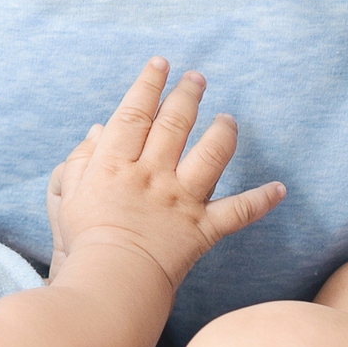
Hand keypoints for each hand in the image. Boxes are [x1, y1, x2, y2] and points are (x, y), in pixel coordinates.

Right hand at [47, 58, 284, 290]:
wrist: (111, 282)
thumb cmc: (84, 240)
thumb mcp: (68, 194)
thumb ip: (81, 159)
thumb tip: (98, 130)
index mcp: (115, 163)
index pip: (134, 112)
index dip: (148, 84)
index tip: (161, 64)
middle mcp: (151, 174)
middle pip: (174, 123)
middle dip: (187, 95)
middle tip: (197, 78)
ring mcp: (180, 200)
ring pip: (210, 155)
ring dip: (223, 132)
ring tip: (228, 118)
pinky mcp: (202, 230)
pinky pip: (238, 212)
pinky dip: (261, 201)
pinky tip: (279, 189)